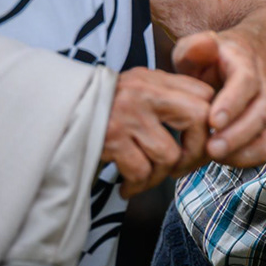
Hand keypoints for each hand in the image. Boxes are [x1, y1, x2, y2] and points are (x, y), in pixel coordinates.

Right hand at [101, 68, 213, 196]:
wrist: (54, 109)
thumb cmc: (102, 106)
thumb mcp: (137, 89)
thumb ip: (169, 98)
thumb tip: (208, 126)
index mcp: (155, 79)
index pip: (205, 96)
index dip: (211, 125)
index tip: (201, 145)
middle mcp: (145, 92)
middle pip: (199, 119)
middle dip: (196, 152)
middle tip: (182, 167)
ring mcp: (128, 114)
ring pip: (169, 155)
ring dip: (159, 176)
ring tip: (145, 178)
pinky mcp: (111, 138)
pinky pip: (142, 171)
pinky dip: (137, 186)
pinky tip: (127, 185)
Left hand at [171, 28, 265, 167]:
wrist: (236, 62)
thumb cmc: (211, 60)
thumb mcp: (195, 48)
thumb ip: (194, 47)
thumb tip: (205, 44)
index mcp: (245, 61)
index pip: (246, 80)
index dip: (232, 102)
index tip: (213, 121)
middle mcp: (264, 84)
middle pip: (262, 110)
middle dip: (237, 133)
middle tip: (212, 148)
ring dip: (242, 148)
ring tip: (216, 156)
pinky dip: (248, 157)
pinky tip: (226, 159)